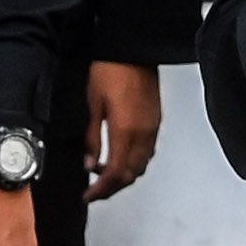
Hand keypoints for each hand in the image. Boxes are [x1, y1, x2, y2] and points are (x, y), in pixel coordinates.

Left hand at [83, 59, 159, 202]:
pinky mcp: (155, 122)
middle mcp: (143, 134)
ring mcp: (152, 129)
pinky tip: (118, 156)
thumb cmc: (110, 70)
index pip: (115, 174)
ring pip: (141, 166)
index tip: (89, 195)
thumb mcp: (93, 105)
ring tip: (102, 173)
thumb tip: (89, 163)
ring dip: (123, 176)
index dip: (101, 190)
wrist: (133, 49)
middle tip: (94, 191)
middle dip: (112, 188)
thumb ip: (92, 138)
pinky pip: (147, 153)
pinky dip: (133, 162)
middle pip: (131, 175)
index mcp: (125, 131)